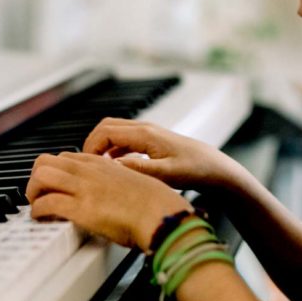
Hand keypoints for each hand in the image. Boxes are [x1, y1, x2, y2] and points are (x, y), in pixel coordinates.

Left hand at [25, 151, 190, 251]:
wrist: (161, 214)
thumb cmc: (154, 204)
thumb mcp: (133, 183)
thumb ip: (117, 184)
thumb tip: (112, 197)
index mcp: (102, 164)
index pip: (66, 158)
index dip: (55, 172)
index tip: (54, 186)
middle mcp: (89, 171)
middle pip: (45, 161)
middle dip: (36, 178)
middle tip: (38, 195)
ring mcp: (84, 187)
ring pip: (40, 176)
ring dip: (33, 192)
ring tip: (37, 206)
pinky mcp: (81, 208)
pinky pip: (46, 203)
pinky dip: (37, 211)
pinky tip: (41, 218)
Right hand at [82, 118, 241, 191]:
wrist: (214, 168)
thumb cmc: (195, 169)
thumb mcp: (167, 174)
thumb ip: (140, 169)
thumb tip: (114, 166)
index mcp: (145, 134)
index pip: (105, 132)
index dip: (90, 148)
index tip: (87, 166)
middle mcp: (144, 129)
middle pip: (105, 127)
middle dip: (91, 144)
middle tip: (87, 166)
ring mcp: (147, 133)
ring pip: (114, 131)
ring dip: (102, 146)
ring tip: (98, 168)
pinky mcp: (150, 140)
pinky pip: (123, 139)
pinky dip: (113, 149)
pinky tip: (115, 166)